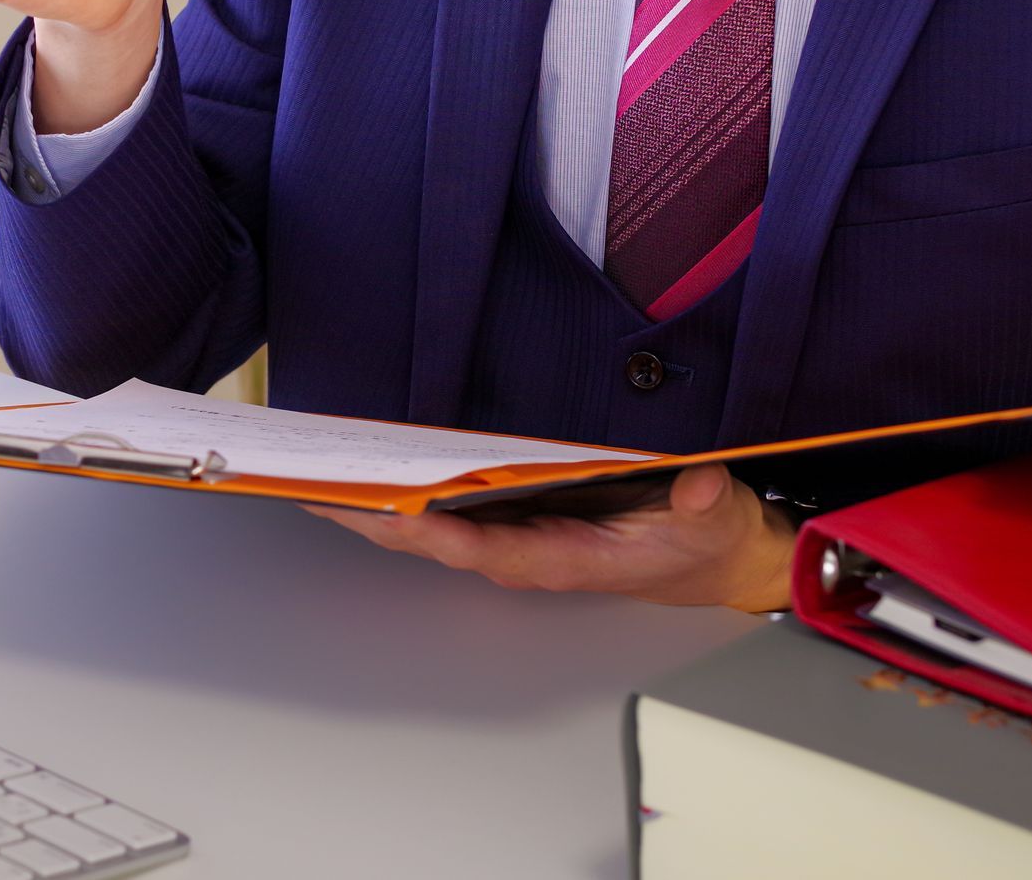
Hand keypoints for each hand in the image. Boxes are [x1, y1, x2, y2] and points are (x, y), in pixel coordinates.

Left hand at [303, 464, 797, 611]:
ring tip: (320, 474)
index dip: (431, 530)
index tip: (386, 509)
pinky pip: (447, 510)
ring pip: (431, 526)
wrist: (714, 559)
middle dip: (373, 516)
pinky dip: (404, 494)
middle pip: (435, 539)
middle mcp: (527, 553)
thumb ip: (703, 504)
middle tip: (314, 488)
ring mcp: (516, 539)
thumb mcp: (717, 518)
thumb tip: (695, 486)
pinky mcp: (515, 521)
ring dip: (376, 506)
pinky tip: (369, 473)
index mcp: (563, 558)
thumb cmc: (704, 542)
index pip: (483, 547)